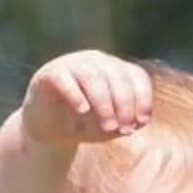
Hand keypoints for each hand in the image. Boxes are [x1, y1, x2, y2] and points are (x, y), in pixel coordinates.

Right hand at [18, 50, 152, 148]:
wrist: (49, 131)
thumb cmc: (84, 125)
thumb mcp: (109, 128)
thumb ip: (124, 123)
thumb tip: (137, 123)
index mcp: (115, 69)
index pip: (136, 76)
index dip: (143, 99)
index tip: (141, 123)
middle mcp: (95, 61)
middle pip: (117, 75)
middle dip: (124, 105)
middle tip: (123, 129)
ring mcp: (71, 64)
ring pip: (93, 75)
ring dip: (104, 103)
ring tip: (107, 127)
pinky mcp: (49, 74)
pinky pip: (63, 78)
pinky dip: (76, 94)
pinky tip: (82, 111)